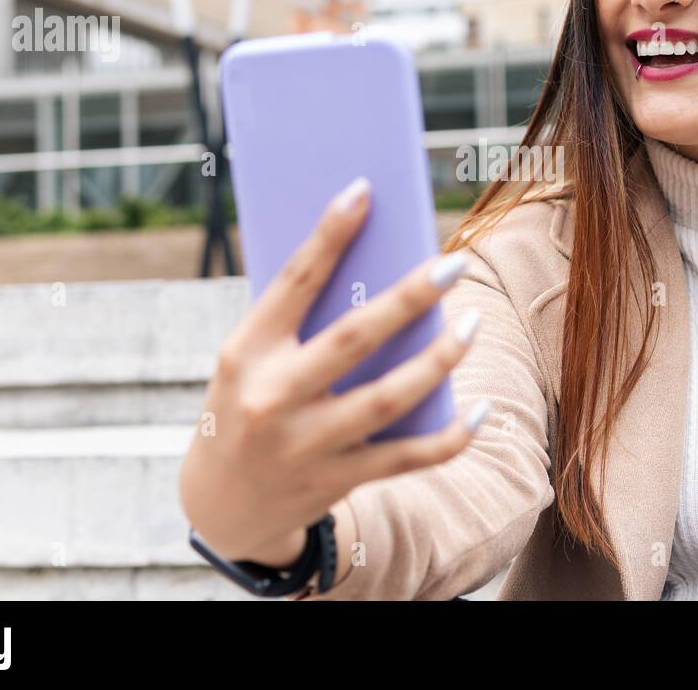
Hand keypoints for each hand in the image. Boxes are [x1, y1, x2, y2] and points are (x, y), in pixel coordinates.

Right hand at [179, 175, 489, 566]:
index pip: (293, 282)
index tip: (365, 191)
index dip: (329, 234)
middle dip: (409, 298)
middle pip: (354, 339)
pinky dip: (450, 436)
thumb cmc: (244, 407)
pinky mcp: (335, 481)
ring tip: (470, 322)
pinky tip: (480, 411)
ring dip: (438, 359)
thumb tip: (379, 270)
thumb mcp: (248, 361)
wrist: (218, 506)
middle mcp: (272, 398)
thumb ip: (300, 325)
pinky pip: (407, 457)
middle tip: (454, 261)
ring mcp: (305, 445)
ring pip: (388, 398)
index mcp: (245, 352)